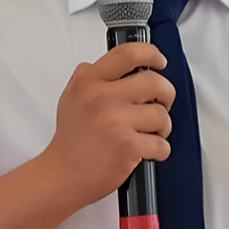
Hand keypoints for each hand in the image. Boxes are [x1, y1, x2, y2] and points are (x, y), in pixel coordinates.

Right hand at [42, 42, 174, 208]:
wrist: (62, 175)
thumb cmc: (71, 138)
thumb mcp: (72, 94)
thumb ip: (89, 74)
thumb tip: (114, 63)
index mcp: (90, 81)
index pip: (128, 53)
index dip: (151, 53)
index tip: (158, 59)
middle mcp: (103, 98)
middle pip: (154, 82)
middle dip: (165, 93)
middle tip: (162, 100)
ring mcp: (116, 122)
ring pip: (161, 114)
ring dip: (163, 125)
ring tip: (150, 130)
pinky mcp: (128, 147)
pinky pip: (161, 144)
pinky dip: (159, 149)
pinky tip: (147, 148)